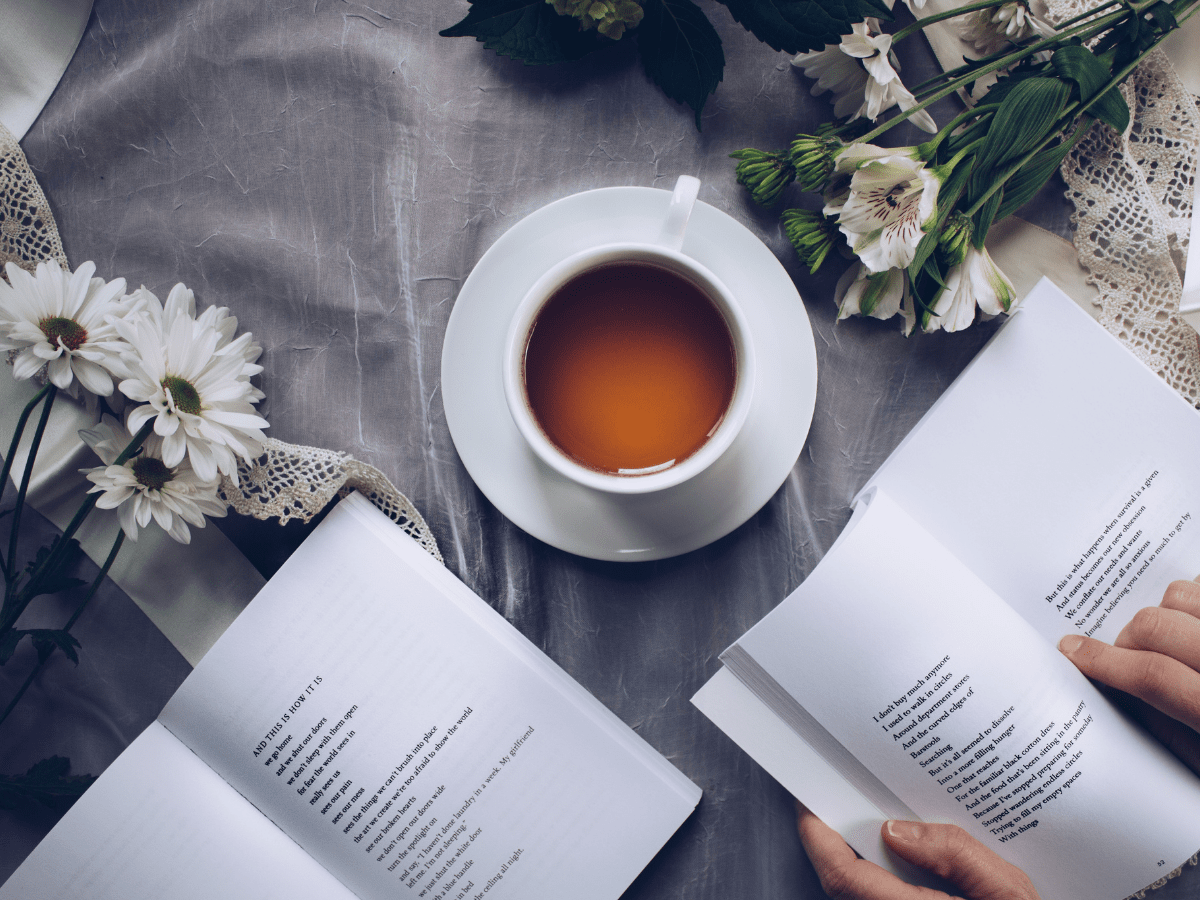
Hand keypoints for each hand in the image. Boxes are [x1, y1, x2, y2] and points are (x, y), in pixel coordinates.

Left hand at [795, 802, 1039, 898]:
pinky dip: (876, 880)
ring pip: (857, 897)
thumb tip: (895, 830)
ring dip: (855, 863)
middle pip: (843, 885)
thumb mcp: (1008, 892)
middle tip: (835, 801)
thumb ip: (955, 855)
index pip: (843, 877)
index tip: (808, 802)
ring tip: (866, 823)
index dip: (817, 836)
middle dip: (834, 842)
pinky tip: (896, 858)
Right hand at [1058, 576, 1199, 772]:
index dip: (1102, 662)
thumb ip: (1173, 731)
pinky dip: (1195, 599)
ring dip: (1165, 615)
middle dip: (1128, 639)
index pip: (1152, 676)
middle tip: (1126, 657)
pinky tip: (1198, 625)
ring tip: (1172, 639)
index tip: (1073, 652)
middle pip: (1157, 626)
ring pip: (1183, 594)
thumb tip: (1121, 694)